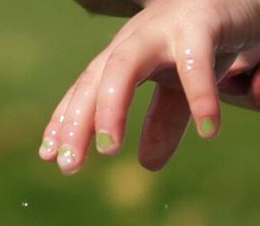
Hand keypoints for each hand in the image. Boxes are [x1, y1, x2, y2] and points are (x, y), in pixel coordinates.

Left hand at [39, 0, 259, 173]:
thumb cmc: (200, 41)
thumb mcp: (179, 88)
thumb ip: (163, 123)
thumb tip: (147, 165)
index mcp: (125, 55)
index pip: (87, 89)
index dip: (67, 121)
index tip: (51, 157)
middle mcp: (136, 40)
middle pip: (96, 79)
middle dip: (78, 120)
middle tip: (68, 165)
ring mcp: (165, 29)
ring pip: (126, 64)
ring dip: (111, 105)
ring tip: (109, 150)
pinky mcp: (202, 25)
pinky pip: (195, 62)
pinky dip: (200, 95)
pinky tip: (208, 129)